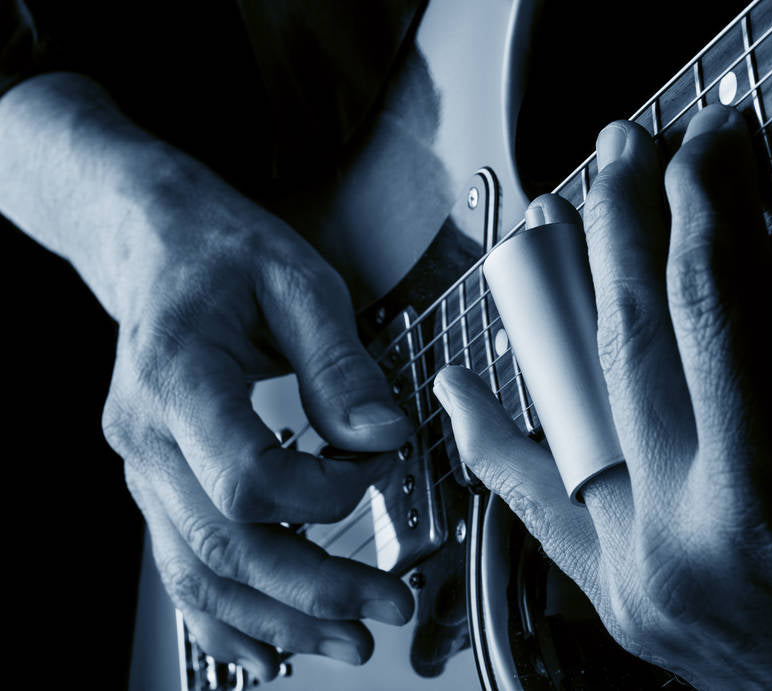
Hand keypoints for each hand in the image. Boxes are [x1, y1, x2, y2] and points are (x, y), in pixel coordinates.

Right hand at [99, 163, 414, 677]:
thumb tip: (384, 437)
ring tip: (345, 640)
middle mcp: (147, 434)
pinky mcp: (158, 480)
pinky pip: (181, 565)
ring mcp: (144, 465)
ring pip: (201, 571)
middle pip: (226, 544)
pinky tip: (266, 645)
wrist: (155, 246)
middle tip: (386, 608)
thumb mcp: (298, 282)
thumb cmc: (221, 252)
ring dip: (277, 618)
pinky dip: (224, 615)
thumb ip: (342, 366)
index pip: (244, 478)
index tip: (376, 470)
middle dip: (314, 589)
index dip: (322, 495)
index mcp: (178, 376)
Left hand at [434, 106, 771, 687]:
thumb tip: (734, 271)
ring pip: (568, 407)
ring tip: (554, 226)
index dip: (701, 211)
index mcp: (763, 499)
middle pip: (630, 339)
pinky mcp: (609, 593)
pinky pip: (532, 505)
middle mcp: (677, 534)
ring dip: (561, 303)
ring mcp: (628, 568)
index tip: (698, 150)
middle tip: (620, 151)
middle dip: (623, 225)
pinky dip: (493, 437)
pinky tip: (458, 389)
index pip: (713, 313)